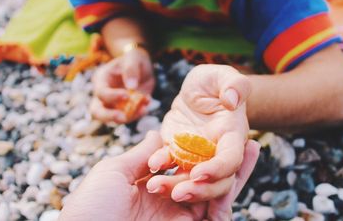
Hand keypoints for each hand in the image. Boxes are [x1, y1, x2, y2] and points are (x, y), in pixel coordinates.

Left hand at [59, 131, 259, 220]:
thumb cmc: (93, 205)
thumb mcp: (115, 172)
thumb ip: (143, 154)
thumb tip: (156, 133)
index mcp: (152, 184)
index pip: (184, 163)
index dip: (203, 149)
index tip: (218, 130)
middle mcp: (170, 200)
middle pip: (206, 177)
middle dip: (227, 160)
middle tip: (248, 141)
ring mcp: (180, 216)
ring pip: (214, 192)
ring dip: (234, 172)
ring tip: (250, 147)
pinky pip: (213, 211)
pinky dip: (227, 193)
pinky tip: (237, 171)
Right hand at [90, 48, 154, 122]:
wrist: (141, 65)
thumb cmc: (134, 58)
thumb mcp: (134, 58)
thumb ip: (131, 69)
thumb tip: (131, 87)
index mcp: (101, 79)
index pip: (101, 92)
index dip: (112, 96)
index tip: (127, 95)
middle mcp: (104, 94)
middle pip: (97, 111)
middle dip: (108, 116)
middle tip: (122, 118)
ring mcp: (113, 104)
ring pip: (113, 119)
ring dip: (129, 117)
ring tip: (144, 109)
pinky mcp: (125, 109)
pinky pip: (129, 117)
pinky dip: (138, 114)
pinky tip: (146, 105)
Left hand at [147, 65, 253, 202]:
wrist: (194, 89)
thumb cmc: (211, 80)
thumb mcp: (222, 76)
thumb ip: (234, 84)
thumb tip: (232, 101)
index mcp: (232, 135)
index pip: (231, 159)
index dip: (218, 169)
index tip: (200, 173)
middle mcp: (217, 151)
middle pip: (215, 181)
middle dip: (199, 191)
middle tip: (178, 194)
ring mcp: (196, 155)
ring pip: (191, 180)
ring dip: (175, 187)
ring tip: (155, 186)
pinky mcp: (177, 153)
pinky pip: (170, 165)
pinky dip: (161, 167)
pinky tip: (151, 165)